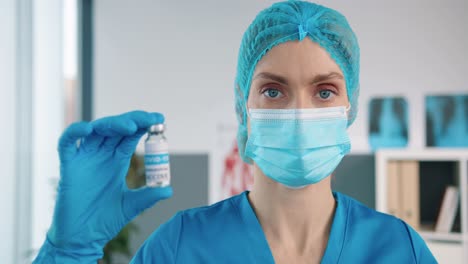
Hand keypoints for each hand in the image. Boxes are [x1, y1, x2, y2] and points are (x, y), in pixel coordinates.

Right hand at [34, 111, 171, 262]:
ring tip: (131, 126)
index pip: (130, 136)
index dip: (143, 125)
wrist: (82, 238)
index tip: (159, 119)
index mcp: (117, 161)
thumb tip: (168, 190)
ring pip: (96, 131)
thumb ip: (148, 196)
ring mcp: (85, 158)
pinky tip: (88, 129)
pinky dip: (75, 132)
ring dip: (112, 124)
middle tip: (150, 119)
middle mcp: (101, 155)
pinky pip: (67, 143)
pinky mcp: (68, 166)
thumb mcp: (131, 205)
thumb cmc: (104, 220)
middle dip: (133, 121)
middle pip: (116, 128)